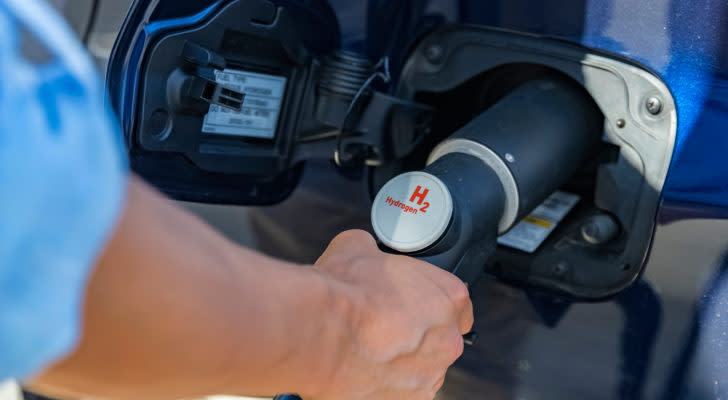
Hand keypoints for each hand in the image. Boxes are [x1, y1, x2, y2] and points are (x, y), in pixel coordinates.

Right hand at [310, 230, 472, 399]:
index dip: (431, 302)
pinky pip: (404, 391)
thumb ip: (373, 250)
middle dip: (417, 333)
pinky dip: (388, 384)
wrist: (319, 333)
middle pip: (441, 337)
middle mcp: (448, 338)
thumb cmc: (343, 292)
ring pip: (423, 367)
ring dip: (403, 360)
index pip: (457, 302)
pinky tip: (364, 369)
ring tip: (369, 350)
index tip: (413, 305)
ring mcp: (431, 374)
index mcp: (448, 295)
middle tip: (384, 326)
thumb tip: (365, 251)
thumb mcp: (357, 246)